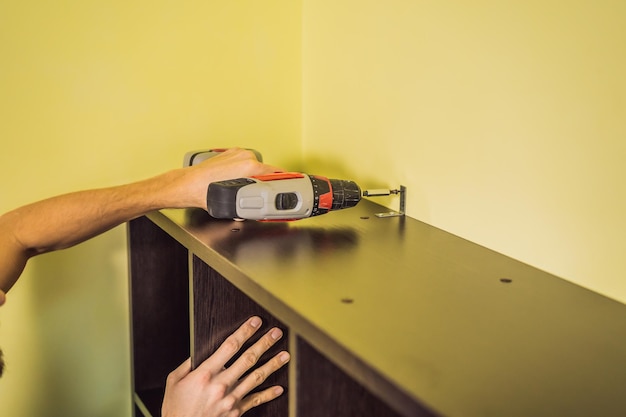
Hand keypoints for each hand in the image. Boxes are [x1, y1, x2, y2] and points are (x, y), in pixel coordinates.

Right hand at [162, 316, 289, 416]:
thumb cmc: (176, 409)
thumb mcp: (174, 382)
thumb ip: (188, 365)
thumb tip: (199, 351)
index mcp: (205, 373)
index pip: (230, 346)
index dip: (245, 331)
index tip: (255, 322)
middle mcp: (221, 384)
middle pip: (248, 358)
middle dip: (264, 343)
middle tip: (277, 333)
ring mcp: (231, 399)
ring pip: (257, 377)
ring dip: (273, 364)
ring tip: (285, 355)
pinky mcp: (236, 412)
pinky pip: (255, 400)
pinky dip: (268, 394)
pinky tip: (279, 388)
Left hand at [169, 148, 283, 209]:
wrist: (187, 185)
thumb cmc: (204, 194)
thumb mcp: (233, 205)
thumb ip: (250, 207)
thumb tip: (259, 211)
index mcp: (249, 166)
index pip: (276, 173)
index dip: (284, 182)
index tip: (291, 185)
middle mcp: (244, 156)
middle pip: (266, 170)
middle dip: (265, 182)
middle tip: (262, 195)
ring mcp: (236, 153)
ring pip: (254, 166)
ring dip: (254, 176)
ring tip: (244, 189)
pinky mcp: (229, 154)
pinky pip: (243, 163)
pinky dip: (243, 171)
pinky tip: (235, 182)